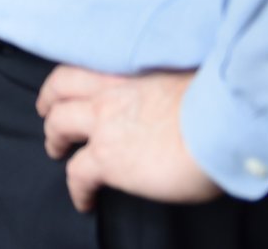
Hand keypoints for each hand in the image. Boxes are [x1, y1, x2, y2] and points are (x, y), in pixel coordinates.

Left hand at [37, 66, 220, 211]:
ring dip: (54, 140)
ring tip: (56, 151)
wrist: (219, 123)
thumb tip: (179, 102)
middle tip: (48, 115)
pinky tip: (84, 200)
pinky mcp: (106, 159)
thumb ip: (167, 88)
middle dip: (51, 104)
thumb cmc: (218, 101)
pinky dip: (77, 190)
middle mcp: (110, 92)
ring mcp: (103, 124)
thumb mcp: (187, 80)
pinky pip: (76, 175)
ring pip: (58, 126)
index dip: (71, 79)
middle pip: (61, 90)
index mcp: (130, 72)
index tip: (64, 88)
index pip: (86, 68)